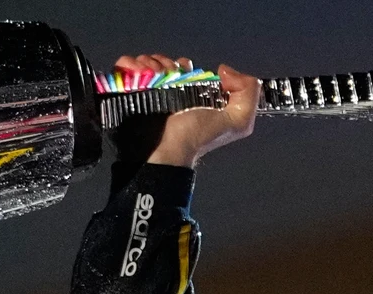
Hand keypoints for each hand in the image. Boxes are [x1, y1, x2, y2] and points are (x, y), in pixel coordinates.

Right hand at [108, 54, 258, 167]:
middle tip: (167, 76)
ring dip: (148, 64)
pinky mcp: (128, 92)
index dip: (186, 66)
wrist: (167, 151)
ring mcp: (147, 91)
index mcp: (192, 94)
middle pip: (164, 63)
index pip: (185, 67)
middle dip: (165, 64)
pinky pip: (125, 67)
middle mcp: (169, 91)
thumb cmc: (198, 137)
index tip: (184, 71)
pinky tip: (138, 75)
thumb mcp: (237, 121)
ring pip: (145, 62)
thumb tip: (225, 70)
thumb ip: (247, 93)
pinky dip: (129, 66)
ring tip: (151, 78)